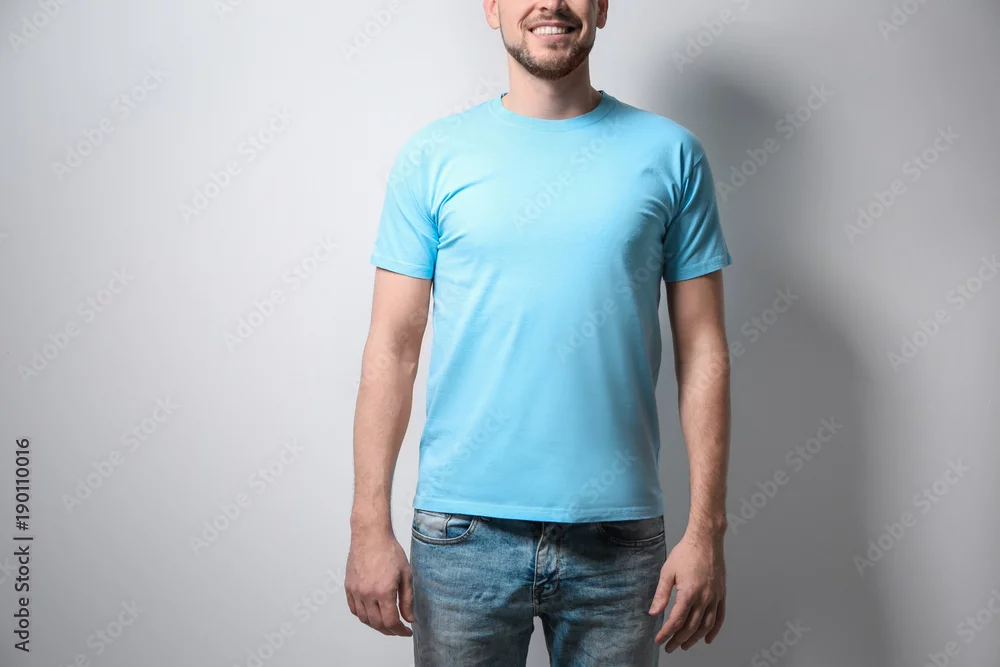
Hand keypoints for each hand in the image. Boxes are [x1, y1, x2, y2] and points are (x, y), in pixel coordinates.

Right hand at [344, 527, 414, 636]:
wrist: (371, 536)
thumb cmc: (389, 551)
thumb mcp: (406, 575)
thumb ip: (407, 600)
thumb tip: (409, 618)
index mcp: (384, 592)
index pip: (391, 622)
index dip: (400, 631)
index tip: (406, 631)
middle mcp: (367, 594)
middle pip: (377, 624)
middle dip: (390, 631)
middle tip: (398, 630)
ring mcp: (356, 591)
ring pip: (364, 619)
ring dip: (376, 625)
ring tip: (386, 623)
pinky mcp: (349, 587)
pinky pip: (354, 609)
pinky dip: (363, 616)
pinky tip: (372, 613)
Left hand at [649, 531, 726, 651]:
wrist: (706, 540)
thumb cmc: (685, 553)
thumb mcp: (667, 572)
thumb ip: (661, 594)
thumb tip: (653, 613)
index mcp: (688, 592)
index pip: (676, 620)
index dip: (667, 633)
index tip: (659, 640)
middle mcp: (704, 598)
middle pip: (691, 627)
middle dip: (678, 639)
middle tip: (669, 647)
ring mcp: (715, 597)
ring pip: (705, 625)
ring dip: (695, 638)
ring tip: (684, 645)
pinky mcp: (721, 594)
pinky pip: (719, 617)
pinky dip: (714, 630)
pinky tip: (707, 638)